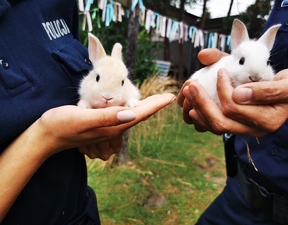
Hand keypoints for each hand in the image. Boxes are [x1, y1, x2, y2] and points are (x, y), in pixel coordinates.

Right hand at [36, 93, 175, 158]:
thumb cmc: (62, 125)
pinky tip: (133, 106)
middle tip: (169, 98)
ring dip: (145, 107)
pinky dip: (131, 108)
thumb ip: (107, 118)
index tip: (171, 98)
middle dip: (154, 106)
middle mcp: (113, 127)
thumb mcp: (83, 119)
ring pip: (132, 115)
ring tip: (157, 100)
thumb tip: (132, 114)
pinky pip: (121, 115)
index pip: (139, 114)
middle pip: (139, 115)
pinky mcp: (100, 123)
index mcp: (112, 125)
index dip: (156, 105)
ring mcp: (107, 126)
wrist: (47, 135)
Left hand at [178, 48, 287, 135]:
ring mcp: (244, 128)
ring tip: (187, 93)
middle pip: (220, 123)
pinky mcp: (238, 124)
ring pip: (214, 127)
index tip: (220, 72)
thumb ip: (267, 90)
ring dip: (197, 110)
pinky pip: (215, 124)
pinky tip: (193, 102)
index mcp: (266, 120)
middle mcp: (253, 129)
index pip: (234, 108)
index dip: (222, 90)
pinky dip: (201, 114)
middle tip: (190, 85)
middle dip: (201, 103)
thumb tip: (238, 94)